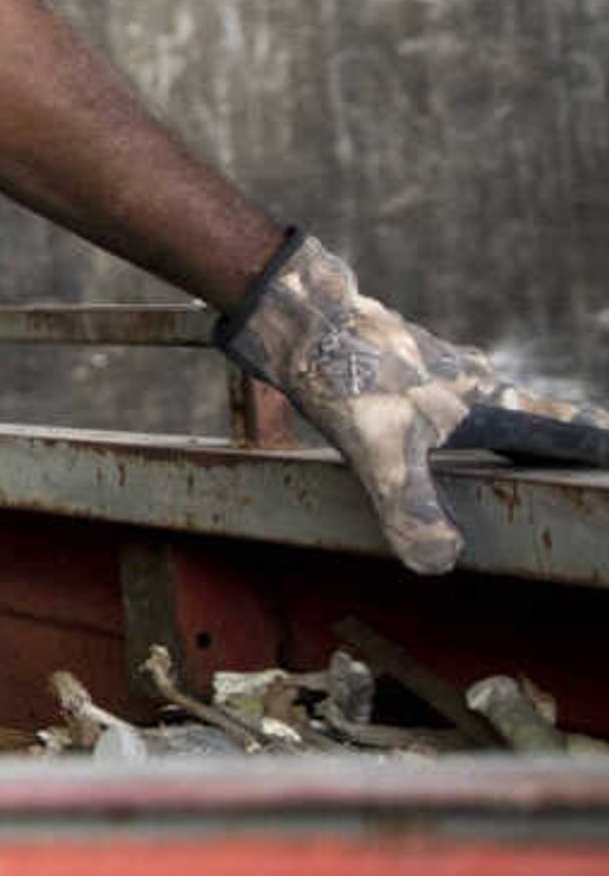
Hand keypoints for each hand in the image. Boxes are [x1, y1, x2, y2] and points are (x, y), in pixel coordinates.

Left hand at [218, 230, 608, 574]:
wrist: (296, 315)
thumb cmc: (349, 377)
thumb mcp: (382, 454)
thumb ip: (413, 510)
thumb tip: (440, 560)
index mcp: (486, 399)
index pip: (559, 425)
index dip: (594, 440)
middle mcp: (469, 377)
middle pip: (525, 413)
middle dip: (551, 436)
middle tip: (579, 448)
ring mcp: (432, 363)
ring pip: (475, 400)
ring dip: (493, 422)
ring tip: (505, 446)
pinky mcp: (394, 357)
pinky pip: (430, 390)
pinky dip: (438, 409)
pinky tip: (420, 418)